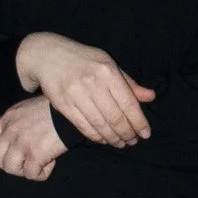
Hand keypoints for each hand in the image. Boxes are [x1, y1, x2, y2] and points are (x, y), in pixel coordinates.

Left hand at [0, 95, 67, 182]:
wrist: (69, 112)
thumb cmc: (52, 109)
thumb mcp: (26, 109)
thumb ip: (15, 122)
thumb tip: (13, 138)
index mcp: (7, 119)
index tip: (8, 154)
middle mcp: (10, 131)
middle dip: (8, 164)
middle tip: (23, 162)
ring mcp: (21, 143)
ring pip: (10, 168)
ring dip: (24, 170)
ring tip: (36, 164)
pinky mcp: (35, 154)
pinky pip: (31, 174)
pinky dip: (40, 174)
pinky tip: (50, 164)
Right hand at [15, 31, 153, 147]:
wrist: (46, 55)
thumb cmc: (82, 59)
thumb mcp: (107, 63)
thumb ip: (128, 83)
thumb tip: (151, 97)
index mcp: (108, 72)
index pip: (129, 104)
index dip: (139, 123)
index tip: (145, 135)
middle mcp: (92, 83)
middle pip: (115, 118)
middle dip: (127, 134)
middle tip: (132, 141)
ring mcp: (76, 94)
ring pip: (100, 125)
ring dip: (112, 138)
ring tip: (120, 143)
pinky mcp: (62, 104)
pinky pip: (83, 126)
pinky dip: (95, 136)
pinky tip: (103, 139)